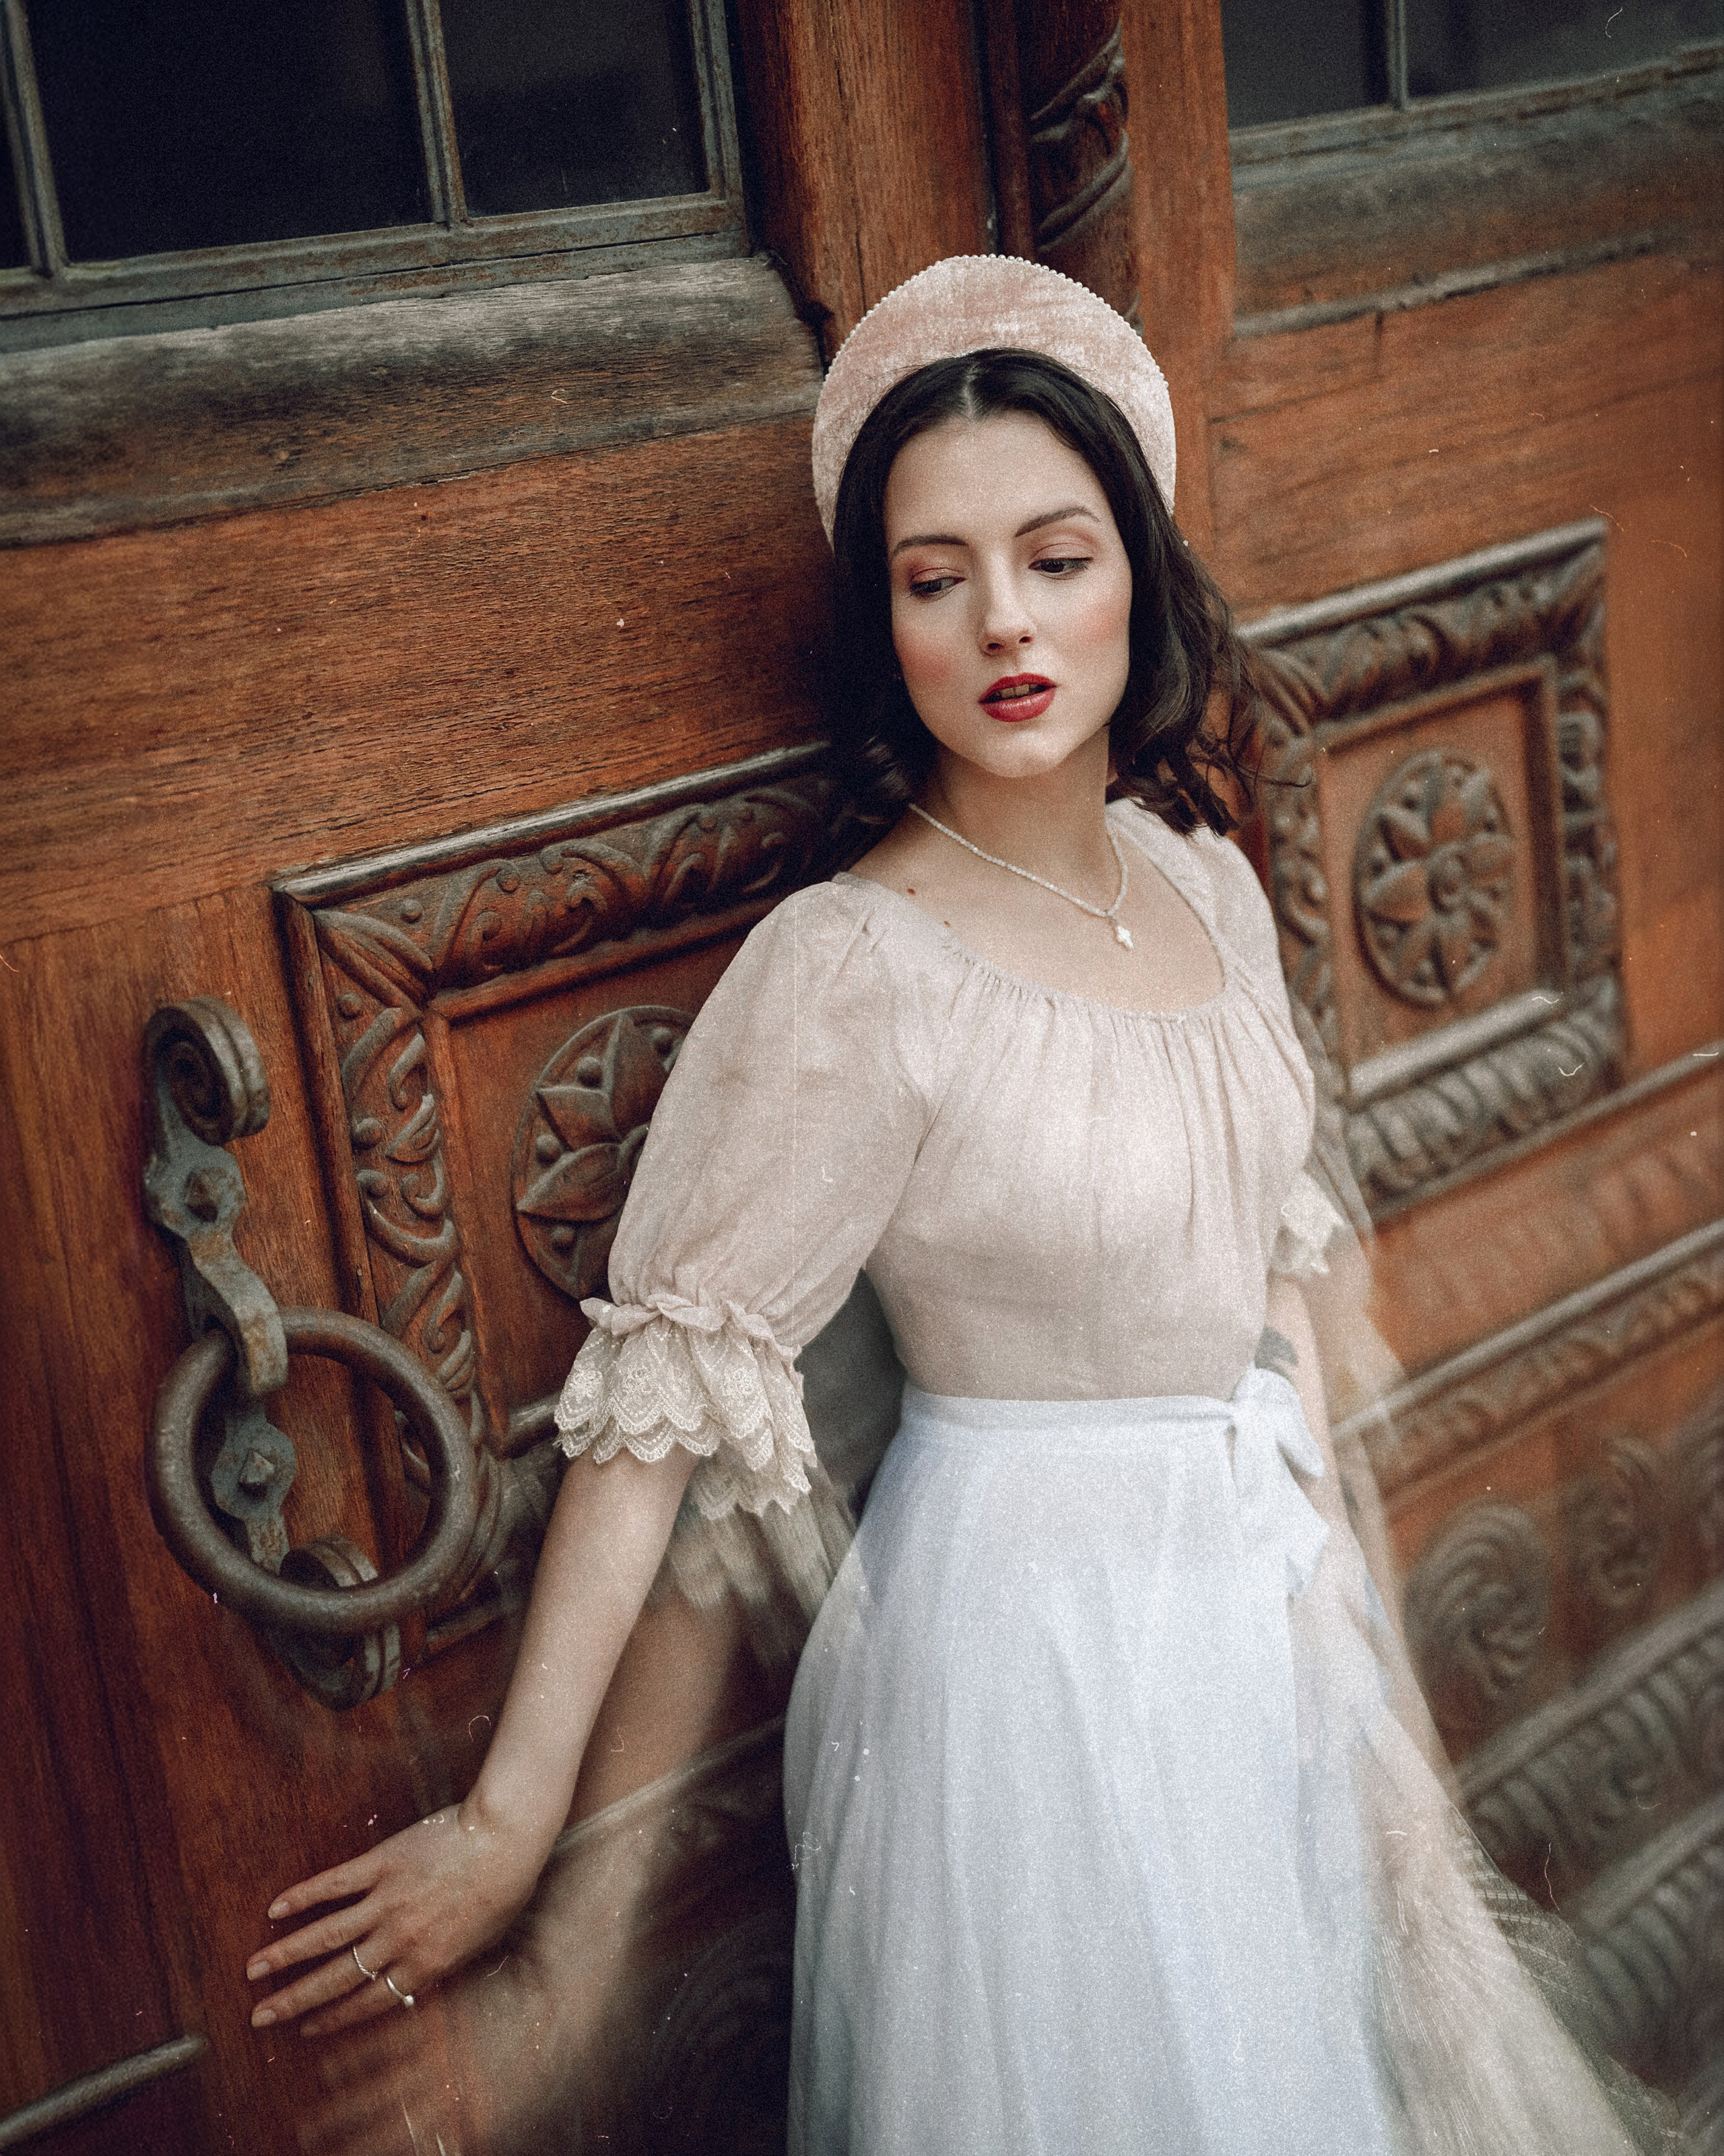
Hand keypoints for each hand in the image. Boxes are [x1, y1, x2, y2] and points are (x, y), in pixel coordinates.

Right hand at [247, 1800, 546, 2036]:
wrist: (507, 1838)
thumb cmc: (504, 1888)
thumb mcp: (479, 1943)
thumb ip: (442, 1963)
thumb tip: (415, 1981)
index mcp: (424, 1964)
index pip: (367, 2002)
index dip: (333, 2018)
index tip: (306, 2028)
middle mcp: (398, 1940)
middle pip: (335, 1978)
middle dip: (294, 2000)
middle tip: (259, 2014)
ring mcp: (386, 1901)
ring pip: (324, 1936)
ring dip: (285, 1955)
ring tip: (253, 1969)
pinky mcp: (382, 1863)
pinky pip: (334, 1884)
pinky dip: (303, 1897)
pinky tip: (276, 1908)